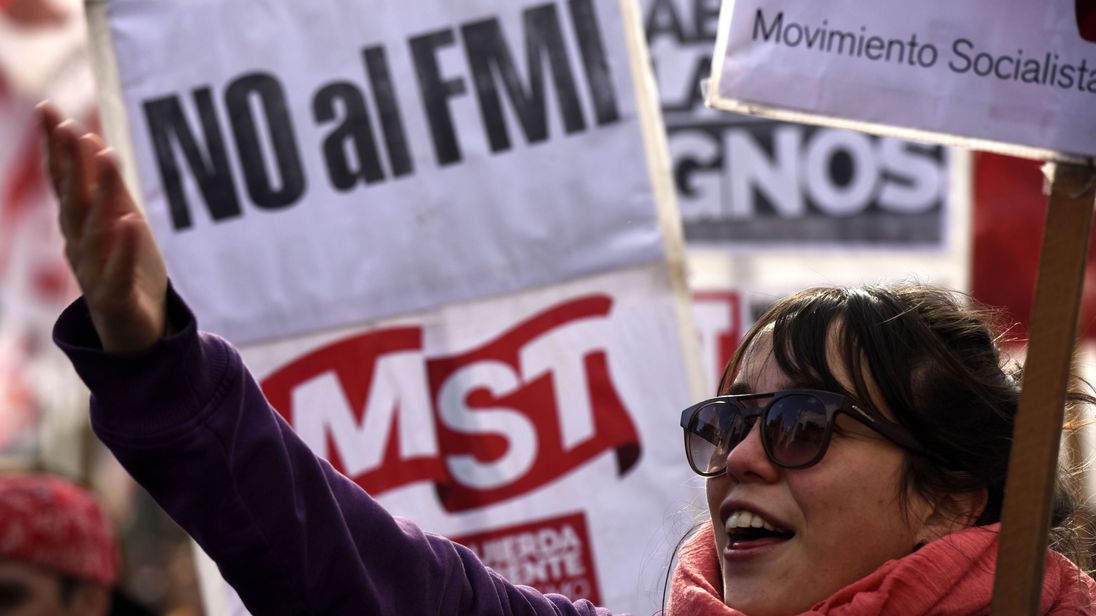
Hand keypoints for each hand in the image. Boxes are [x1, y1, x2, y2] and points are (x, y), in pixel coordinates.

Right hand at [38, 101, 168, 352]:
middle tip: (67, 124)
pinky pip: (119, 270)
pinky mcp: (117, 298)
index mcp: (78, 228)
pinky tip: (130, 222)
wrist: (135, 335)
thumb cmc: (128, 274)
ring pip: (95, 229)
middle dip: (68, 162)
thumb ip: (109, 190)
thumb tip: (94, 141)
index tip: (48, 109)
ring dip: (100, 192)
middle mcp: (79, 247)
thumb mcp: (122, 225)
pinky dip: (124, 247)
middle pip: (72, 200)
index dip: (56, 147)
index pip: (64, 182)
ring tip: (104, 155)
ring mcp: (95, 273)